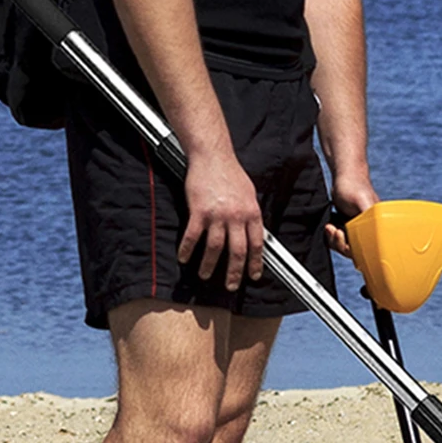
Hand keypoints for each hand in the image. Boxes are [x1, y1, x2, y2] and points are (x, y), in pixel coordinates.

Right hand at [179, 152, 264, 289]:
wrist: (213, 157)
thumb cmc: (231, 173)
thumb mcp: (250, 194)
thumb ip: (251, 215)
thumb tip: (255, 233)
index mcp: (252, 213)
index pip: (257, 244)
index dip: (255, 263)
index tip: (253, 276)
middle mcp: (236, 216)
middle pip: (237, 251)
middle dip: (234, 272)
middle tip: (230, 285)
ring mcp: (217, 215)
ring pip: (215, 248)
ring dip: (209, 265)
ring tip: (205, 275)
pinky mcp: (198, 212)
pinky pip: (193, 237)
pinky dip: (188, 250)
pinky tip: (184, 258)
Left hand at [325, 174, 378, 256]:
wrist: (345, 175)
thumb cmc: (354, 185)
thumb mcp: (362, 200)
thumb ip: (368, 215)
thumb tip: (373, 234)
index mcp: (376, 226)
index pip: (366, 249)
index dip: (351, 248)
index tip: (340, 232)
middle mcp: (369, 230)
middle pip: (355, 251)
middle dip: (340, 243)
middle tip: (333, 230)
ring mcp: (359, 229)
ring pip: (347, 247)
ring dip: (334, 240)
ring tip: (329, 227)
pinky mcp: (350, 227)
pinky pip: (341, 240)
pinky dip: (332, 237)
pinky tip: (329, 227)